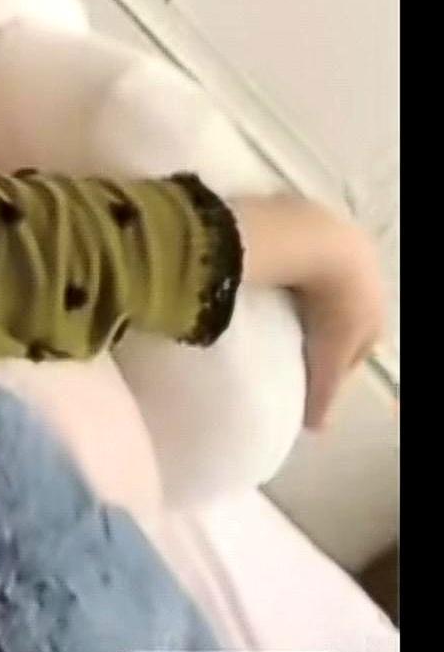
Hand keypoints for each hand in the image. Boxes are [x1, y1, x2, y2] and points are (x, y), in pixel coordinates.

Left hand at [231, 194, 385, 430]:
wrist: (316, 242)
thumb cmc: (331, 307)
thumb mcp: (328, 359)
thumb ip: (323, 395)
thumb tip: (317, 430)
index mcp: (376, 312)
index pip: (361, 346)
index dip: (337, 363)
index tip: (312, 371)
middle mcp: (369, 276)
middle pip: (347, 310)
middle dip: (325, 326)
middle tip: (295, 340)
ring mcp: (344, 244)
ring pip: (326, 280)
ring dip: (309, 295)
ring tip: (280, 310)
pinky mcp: (316, 221)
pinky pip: (304, 254)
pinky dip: (293, 268)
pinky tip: (274, 278)